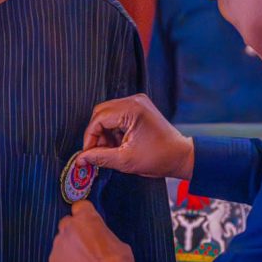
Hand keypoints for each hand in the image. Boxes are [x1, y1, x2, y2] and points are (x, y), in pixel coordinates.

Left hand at [49, 201, 134, 261]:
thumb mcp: (118, 242)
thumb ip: (104, 235)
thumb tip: (103, 240)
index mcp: (86, 217)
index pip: (80, 206)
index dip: (84, 214)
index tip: (88, 221)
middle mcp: (69, 227)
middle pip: (68, 223)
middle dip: (75, 231)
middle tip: (86, 243)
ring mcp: (59, 244)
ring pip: (62, 241)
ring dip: (69, 247)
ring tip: (82, 261)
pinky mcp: (53, 261)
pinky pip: (58, 257)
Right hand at [77, 93, 194, 179]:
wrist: (181, 156)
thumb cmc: (159, 157)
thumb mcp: (125, 161)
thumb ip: (100, 158)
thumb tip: (80, 159)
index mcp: (132, 109)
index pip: (98, 118)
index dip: (90, 137)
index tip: (87, 154)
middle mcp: (134, 100)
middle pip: (101, 113)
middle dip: (96, 134)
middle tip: (97, 152)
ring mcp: (138, 102)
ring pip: (108, 114)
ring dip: (105, 132)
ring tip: (111, 150)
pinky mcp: (140, 108)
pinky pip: (117, 115)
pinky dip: (114, 130)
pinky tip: (119, 144)